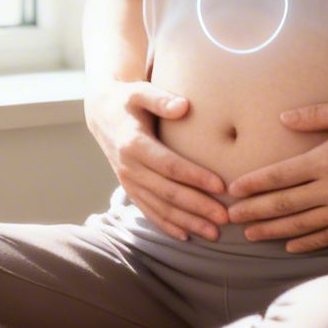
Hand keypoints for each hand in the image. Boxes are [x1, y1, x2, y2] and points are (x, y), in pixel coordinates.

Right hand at [83, 79, 229, 241]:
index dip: (195, 177)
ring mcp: (128, 182)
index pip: (169, 165)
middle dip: (198, 207)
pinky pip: (149, 212)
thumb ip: (161, 99)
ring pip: (160, 208)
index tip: (221, 186)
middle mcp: (129, 168)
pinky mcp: (130, 190)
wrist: (101, 114)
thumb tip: (184, 106)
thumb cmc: (128, 100)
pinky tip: (187, 236)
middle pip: (168, 193)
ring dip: (188, 222)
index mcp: (133, 144)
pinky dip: (168, 226)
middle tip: (226, 217)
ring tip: (214, 233)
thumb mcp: (140, 92)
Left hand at [223, 98, 327, 252]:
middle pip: (285, 204)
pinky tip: (291, 245)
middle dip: (254, 211)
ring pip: (303, 225)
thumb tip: (283, 119)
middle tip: (229, 217)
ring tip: (251, 234)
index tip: (232, 190)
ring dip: (274, 231)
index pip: (280, 176)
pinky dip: (308, 243)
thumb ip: (315, 115)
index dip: (254, 184)